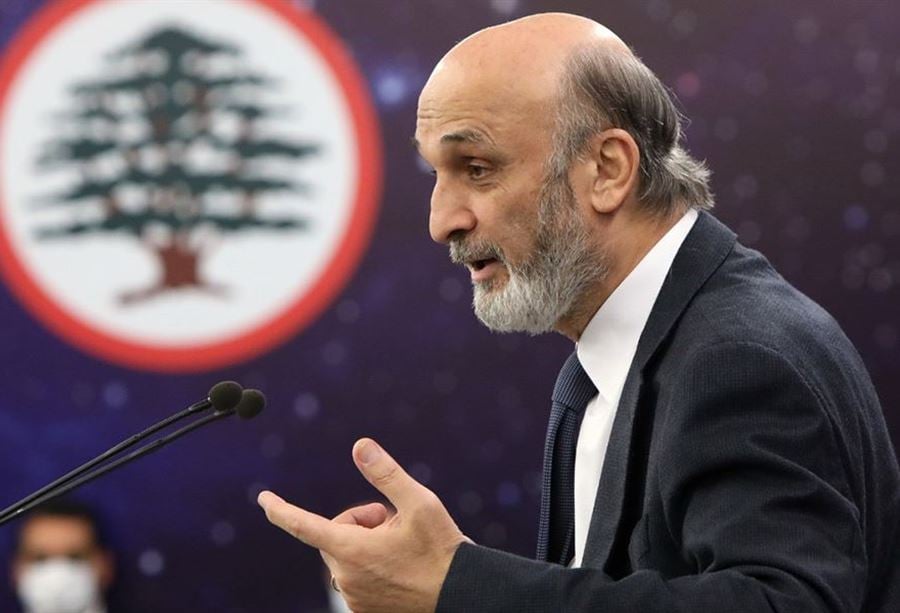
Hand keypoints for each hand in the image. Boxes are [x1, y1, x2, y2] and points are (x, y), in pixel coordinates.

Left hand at [258, 438, 467, 612]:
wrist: (464, 595)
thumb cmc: (442, 549)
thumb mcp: (418, 502)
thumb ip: (385, 474)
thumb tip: (360, 446)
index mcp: (352, 550)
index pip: (302, 525)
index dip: (280, 510)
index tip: (263, 499)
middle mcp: (346, 577)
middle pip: (335, 534)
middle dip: (360, 521)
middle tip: (394, 522)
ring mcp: (355, 598)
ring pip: (348, 556)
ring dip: (368, 544)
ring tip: (403, 548)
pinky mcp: (365, 611)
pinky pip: (357, 578)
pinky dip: (372, 566)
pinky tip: (402, 567)